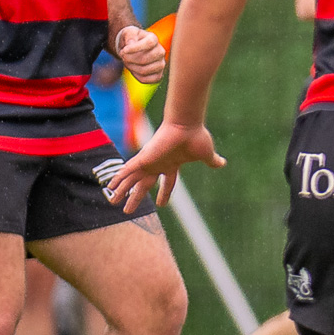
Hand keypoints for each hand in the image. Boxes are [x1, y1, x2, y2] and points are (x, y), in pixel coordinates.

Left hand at [107, 119, 224, 211]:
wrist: (186, 124)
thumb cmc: (196, 137)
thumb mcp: (206, 154)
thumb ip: (211, 161)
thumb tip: (223, 163)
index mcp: (172, 165)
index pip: (167, 183)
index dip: (163, 193)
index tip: (161, 204)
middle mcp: (158, 164)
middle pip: (144, 185)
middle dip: (136, 197)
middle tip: (128, 210)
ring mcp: (149, 161)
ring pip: (132, 180)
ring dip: (122, 191)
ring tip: (112, 202)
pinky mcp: (143, 157)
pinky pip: (127, 170)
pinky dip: (118, 178)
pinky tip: (109, 186)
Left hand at [115, 25, 166, 84]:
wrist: (133, 48)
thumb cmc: (131, 40)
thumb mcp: (128, 33)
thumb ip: (129, 35)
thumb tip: (131, 43)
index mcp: (154, 39)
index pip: (149, 43)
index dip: (135, 48)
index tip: (124, 50)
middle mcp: (160, 51)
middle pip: (145, 59)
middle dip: (130, 59)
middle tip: (123, 56)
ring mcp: (161, 64)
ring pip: (145, 70)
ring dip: (132, 67)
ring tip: (127, 62)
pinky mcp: (158, 75)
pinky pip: (146, 79)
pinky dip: (136, 76)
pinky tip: (133, 69)